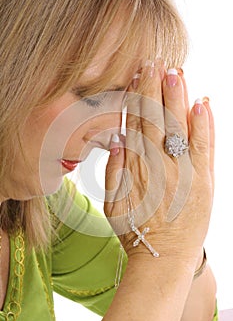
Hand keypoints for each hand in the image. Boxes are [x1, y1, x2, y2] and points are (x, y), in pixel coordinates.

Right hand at [104, 62, 213, 259]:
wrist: (165, 258)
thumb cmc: (136, 232)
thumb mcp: (113, 205)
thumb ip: (114, 171)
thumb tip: (117, 138)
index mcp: (137, 170)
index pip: (136, 125)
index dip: (136, 99)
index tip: (136, 76)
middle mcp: (161, 167)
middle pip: (157, 120)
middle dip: (156, 89)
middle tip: (156, 62)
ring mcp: (185, 173)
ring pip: (180, 128)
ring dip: (179, 98)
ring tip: (177, 72)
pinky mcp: (204, 181)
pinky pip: (205, 148)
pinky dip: (205, 125)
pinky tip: (202, 104)